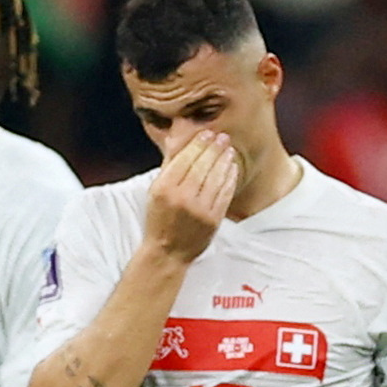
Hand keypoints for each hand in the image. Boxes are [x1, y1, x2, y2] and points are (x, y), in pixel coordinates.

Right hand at [143, 130, 238, 264]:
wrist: (167, 252)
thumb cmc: (159, 219)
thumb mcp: (155, 191)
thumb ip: (168, 163)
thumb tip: (177, 136)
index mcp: (164, 188)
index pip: (185, 159)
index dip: (198, 143)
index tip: (207, 133)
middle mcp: (181, 198)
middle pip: (202, 166)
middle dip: (214, 148)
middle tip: (222, 137)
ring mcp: (199, 210)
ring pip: (216, 178)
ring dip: (224, 161)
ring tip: (228, 150)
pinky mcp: (213, 219)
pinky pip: (224, 193)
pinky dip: (229, 178)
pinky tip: (231, 168)